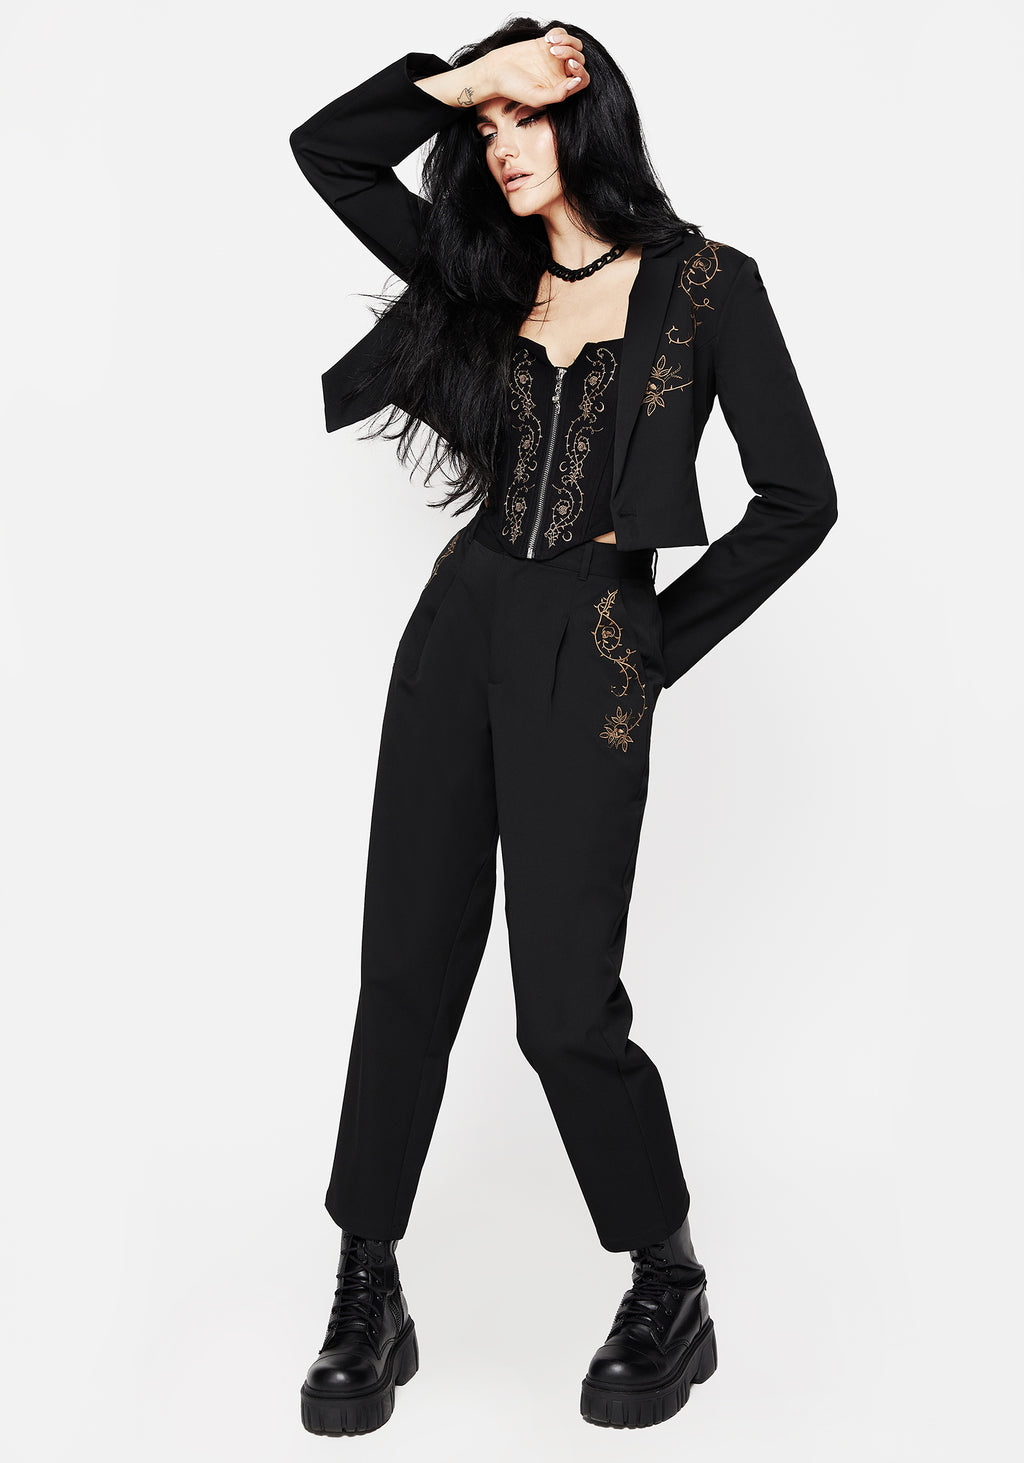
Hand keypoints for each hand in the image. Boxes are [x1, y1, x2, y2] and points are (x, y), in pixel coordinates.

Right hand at [470, 27, 589, 106]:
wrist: (496, 71)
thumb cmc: (513, 88)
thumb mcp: (536, 97)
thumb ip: (558, 94)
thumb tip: (576, 82)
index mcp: (560, 87)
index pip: (582, 79)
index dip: (581, 71)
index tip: (569, 66)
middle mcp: (559, 73)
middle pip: (580, 60)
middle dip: (572, 54)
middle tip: (555, 53)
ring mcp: (554, 58)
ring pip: (574, 45)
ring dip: (567, 42)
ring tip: (551, 44)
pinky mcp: (545, 43)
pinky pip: (562, 34)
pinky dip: (559, 33)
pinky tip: (547, 39)